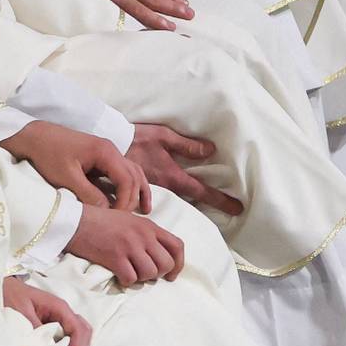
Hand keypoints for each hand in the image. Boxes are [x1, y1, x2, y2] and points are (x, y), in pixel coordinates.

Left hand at [0, 122, 150, 212]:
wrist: (33, 136)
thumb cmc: (48, 155)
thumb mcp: (67, 178)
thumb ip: (89, 196)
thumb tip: (108, 214)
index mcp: (105, 152)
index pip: (127, 180)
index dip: (126, 202)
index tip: (119, 220)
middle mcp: (112, 150)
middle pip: (134, 177)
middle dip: (133, 200)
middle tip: (127, 221)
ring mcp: (109, 153)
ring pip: (134, 173)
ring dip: (140, 192)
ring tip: (144, 211)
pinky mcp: (102, 158)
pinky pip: (124, 172)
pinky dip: (131, 186)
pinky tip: (132, 199)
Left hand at [3, 277, 91, 345]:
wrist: (6, 288)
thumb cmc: (13, 296)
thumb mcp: (22, 312)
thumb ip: (35, 329)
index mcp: (59, 307)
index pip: (78, 328)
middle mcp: (64, 312)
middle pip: (84, 332)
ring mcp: (62, 318)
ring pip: (80, 334)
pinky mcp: (57, 324)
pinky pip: (70, 335)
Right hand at [66, 204, 183, 285]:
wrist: (75, 221)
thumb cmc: (102, 222)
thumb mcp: (130, 221)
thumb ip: (147, 235)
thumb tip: (159, 257)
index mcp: (149, 226)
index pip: (177, 246)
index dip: (178, 264)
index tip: (171, 275)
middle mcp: (143, 235)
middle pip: (167, 264)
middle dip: (158, 274)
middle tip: (145, 273)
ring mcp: (130, 246)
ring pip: (150, 273)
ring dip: (142, 278)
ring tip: (130, 272)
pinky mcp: (115, 257)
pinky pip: (131, 279)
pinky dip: (126, 281)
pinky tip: (118, 275)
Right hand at [127, 124, 242, 215]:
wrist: (108, 146)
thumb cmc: (136, 139)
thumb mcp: (164, 136)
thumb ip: (187, 146)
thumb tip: (210, 150)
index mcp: (173, 177)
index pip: (202, 192)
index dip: (221, 200)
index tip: (238, 208)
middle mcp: (167, 190)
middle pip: (194, 202)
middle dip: (212, 205)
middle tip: (231, 209)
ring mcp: (156, 194)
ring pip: (179, 202)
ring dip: (195, 205)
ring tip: (212, 205)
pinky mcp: (145, 194)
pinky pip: (165, 201)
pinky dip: (178, 202)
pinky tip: (183, 201)